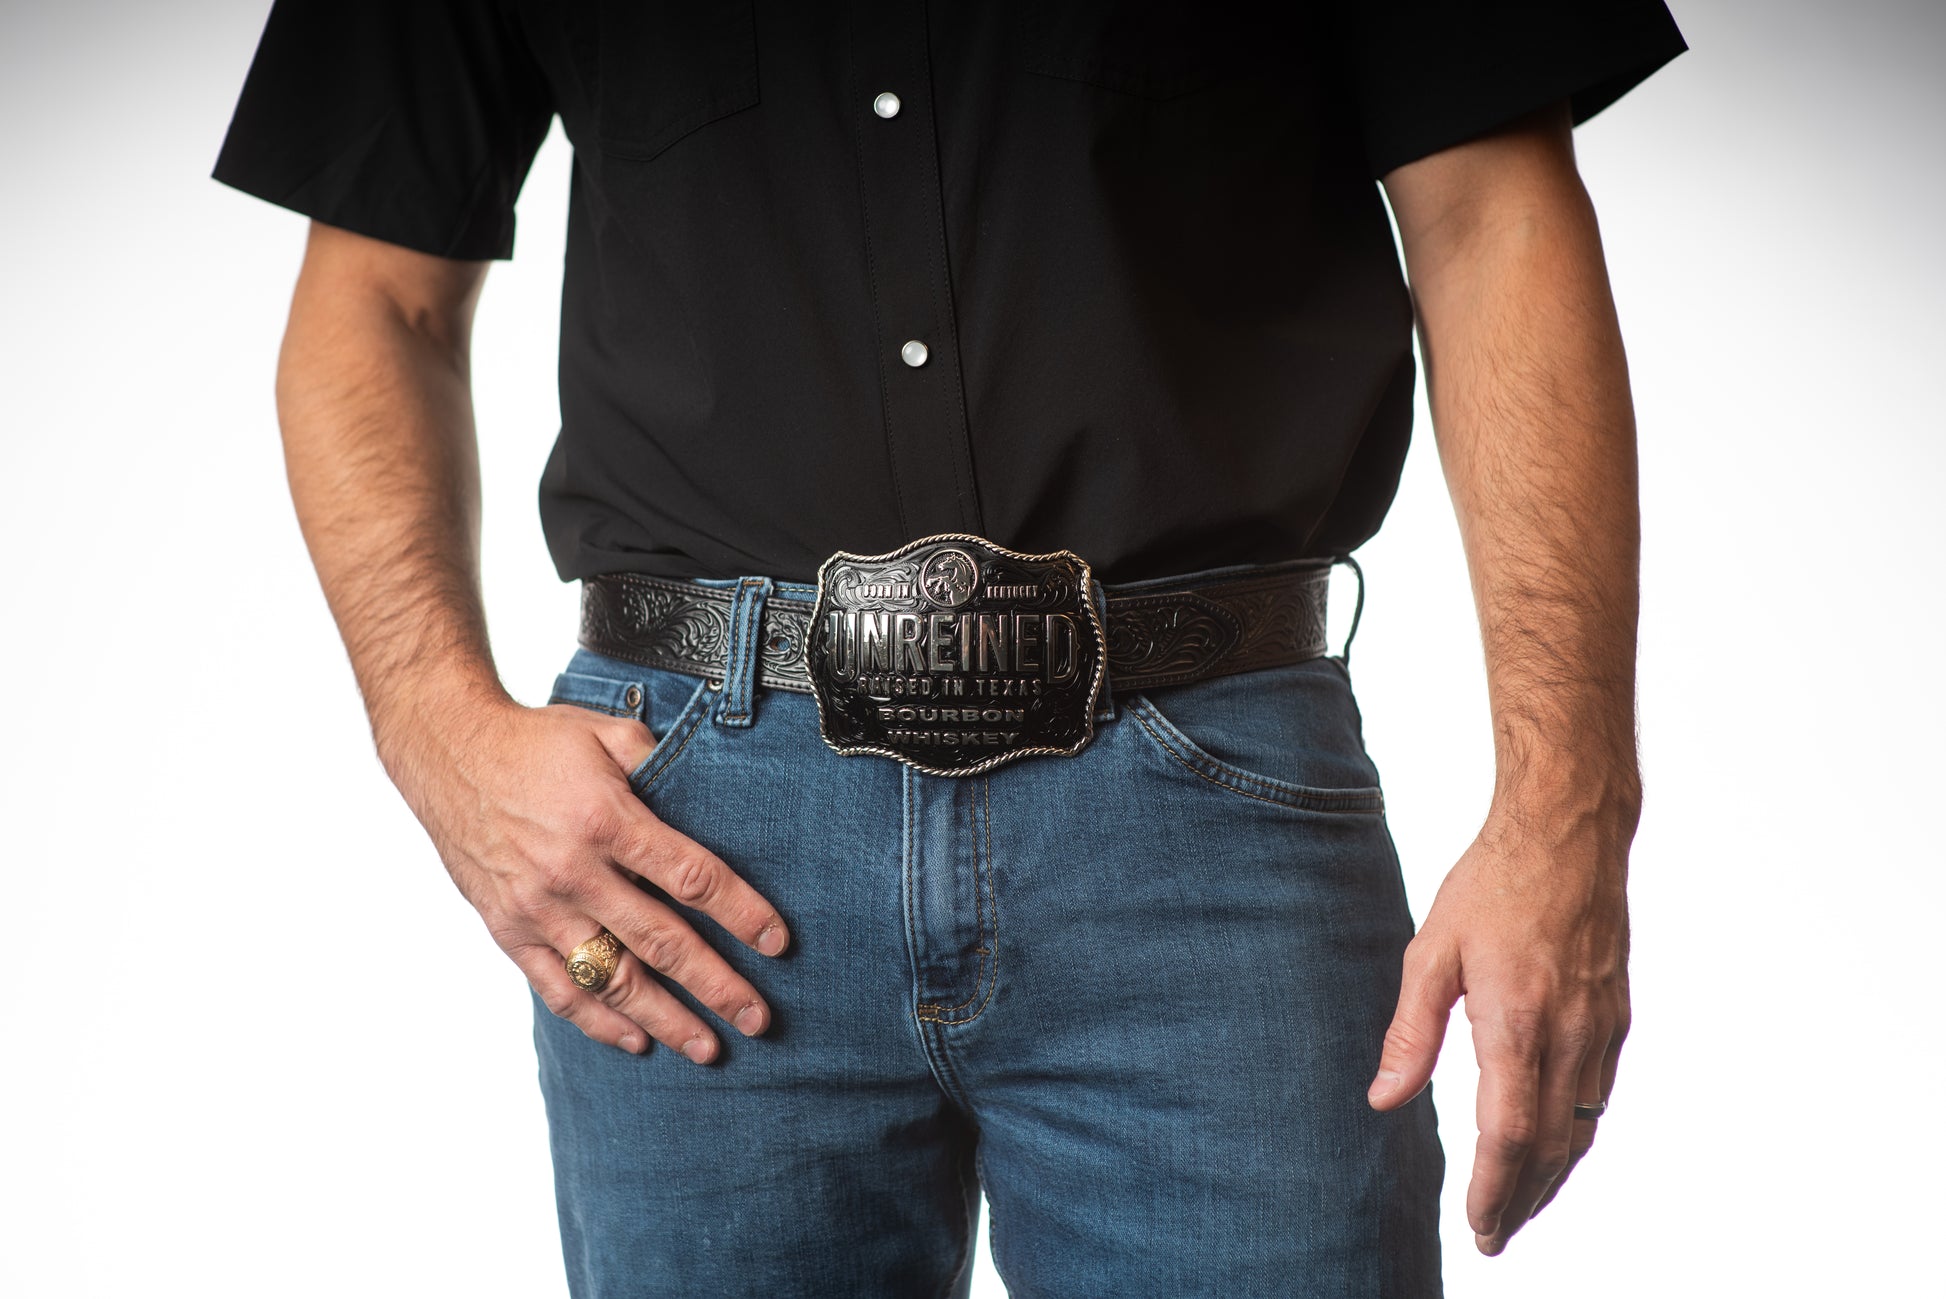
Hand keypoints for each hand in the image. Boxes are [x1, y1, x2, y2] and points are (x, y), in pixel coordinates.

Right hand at [382, 689, 790, 1062]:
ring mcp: (538, 909)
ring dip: (665, 1019)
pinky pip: (556, 989)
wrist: (448, 753)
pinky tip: (635, 1040)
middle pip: (660, 943)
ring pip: (611, 979)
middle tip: (758, 1019)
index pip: (691, 878)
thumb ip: (661, 763)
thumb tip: (713, 791)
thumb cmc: (536, 742)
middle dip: (716, 986)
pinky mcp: (508, 930)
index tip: (778, 942)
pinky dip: (596, 1021)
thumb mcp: (605, 732)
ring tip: (707, 1048)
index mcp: (606, 821)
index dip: (740, 912)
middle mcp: (573, 873)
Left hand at [1366, 807, 1630, 1254]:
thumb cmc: (1493, 884)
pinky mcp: (1616, 1014)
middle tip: (1492, 1236)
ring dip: (1552, 1174)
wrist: (1569, 834)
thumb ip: (1410, 1033)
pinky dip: (1576, 1132)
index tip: (1479, 1226)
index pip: (1508, 1132)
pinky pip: (1598, 1092)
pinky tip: (1555, 1143)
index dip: (1495, 1189)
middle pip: (1552, 1144)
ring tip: (1520, 1205)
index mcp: (1516, 1020)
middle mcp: (1568, 1032)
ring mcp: (1600, 1026)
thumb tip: (1383, 1099)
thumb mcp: (1431, 951)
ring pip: (1582, 1124)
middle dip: (1523, 1199)